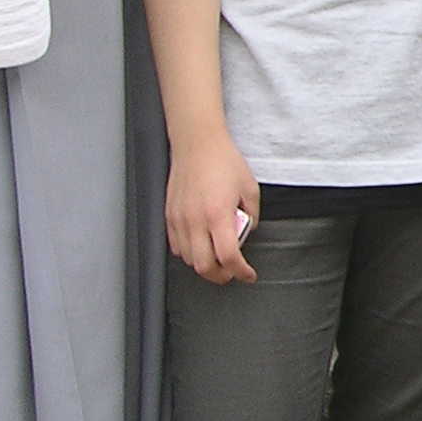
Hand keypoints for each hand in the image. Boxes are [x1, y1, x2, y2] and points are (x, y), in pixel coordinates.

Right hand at [164, 132, 259, 284]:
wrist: (197, 144)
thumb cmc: (223, 161)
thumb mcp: (250, 189)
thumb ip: (251, 216)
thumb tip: (245, 231)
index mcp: (218, 215)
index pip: (228, 257)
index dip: (241, 272)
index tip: (248, 274)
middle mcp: (195, 220)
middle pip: (205, 266)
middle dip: (221, 276)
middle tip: (233, 272)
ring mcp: (179, 219)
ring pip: (188, 259)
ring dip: (205, 265)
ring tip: (218, 259)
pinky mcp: (169, 215)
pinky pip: (176, 246)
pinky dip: (189, 253)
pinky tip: (200, 247)